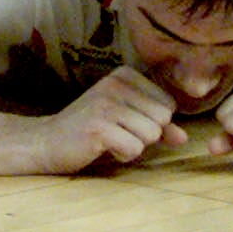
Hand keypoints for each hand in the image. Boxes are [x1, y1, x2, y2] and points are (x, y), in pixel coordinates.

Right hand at [44, 66, 185, 170]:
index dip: (152, 123)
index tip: (124, 123)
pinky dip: (122, 156)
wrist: (47, 141)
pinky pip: (135, 149)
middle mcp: (117, 83)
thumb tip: (184, 137)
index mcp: (126, 75)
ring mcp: (106, 103)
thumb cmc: (92, 131)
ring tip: (109, 140)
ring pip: (151, 135)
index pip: (169, 105)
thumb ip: (158, 127)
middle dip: (146, 136)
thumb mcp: (127, 122)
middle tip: (117, 133)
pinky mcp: (98, 126)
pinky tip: (102, 148)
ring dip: (133, 146)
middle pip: (163, 119)